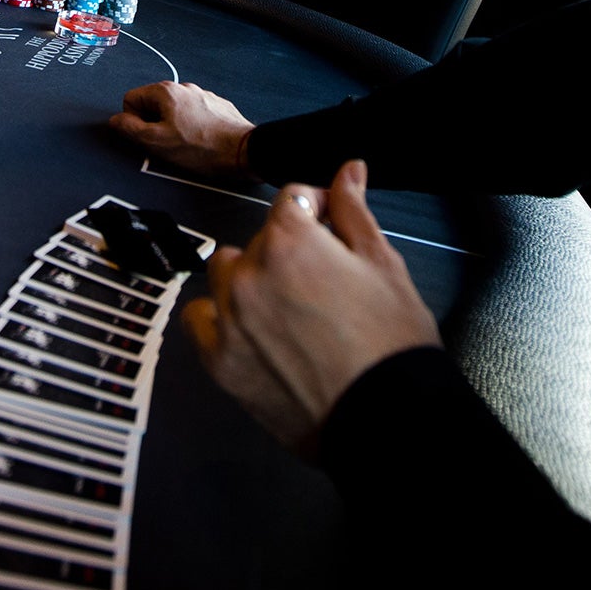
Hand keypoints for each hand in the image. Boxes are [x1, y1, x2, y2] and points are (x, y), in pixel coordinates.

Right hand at [110, 80, 255, 180]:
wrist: (243, 151)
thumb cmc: (201, 147)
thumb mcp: (157, 142)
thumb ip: (131, 129)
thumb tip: (115, 120)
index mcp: (165, 91)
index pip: (130, 99)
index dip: (133, 121)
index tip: (148, 137)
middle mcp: (183, 87)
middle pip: (152, 104)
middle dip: (154, 124)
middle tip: (167, 144)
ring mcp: (202, 95)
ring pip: (174, 110)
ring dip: (173, 126)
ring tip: (186, 145)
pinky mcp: (216, 106)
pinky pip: (193, 114)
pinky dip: (192, 126)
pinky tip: (202, 141)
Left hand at [183, 161, 441, 453]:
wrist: (384, 418)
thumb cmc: (390, 347)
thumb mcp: (383, 264)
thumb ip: (354, 210)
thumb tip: (347, 172)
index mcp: (291, 241)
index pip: (292, 198)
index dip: (317, 208)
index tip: (328, 222)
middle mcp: (250, 274)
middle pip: (262, 238)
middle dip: (290, 248)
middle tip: (323, 279)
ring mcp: (230, 318)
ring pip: (225, 272)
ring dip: (250, 277)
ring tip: (288, 305)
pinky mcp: (220, 360)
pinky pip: (199, 319)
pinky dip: (219, 317)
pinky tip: (249, 327)